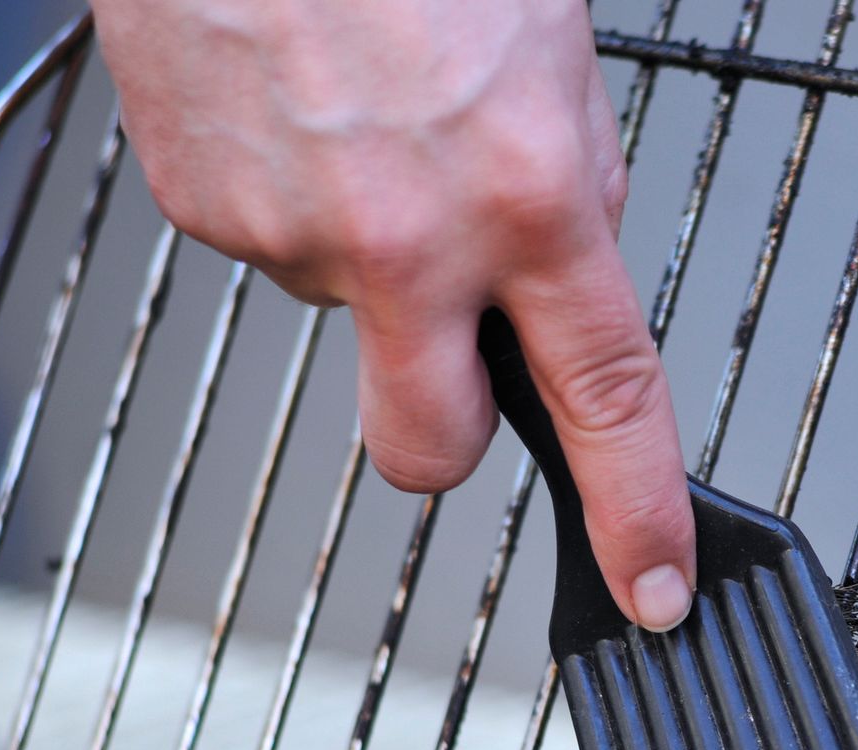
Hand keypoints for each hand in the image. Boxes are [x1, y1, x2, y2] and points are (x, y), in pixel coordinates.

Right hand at [91, 0, 695, 630]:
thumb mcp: (557, 58)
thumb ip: (579, 188)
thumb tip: (576, 271)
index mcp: (530, 195)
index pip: (609, 401)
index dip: (640, 514)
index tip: (650, 582)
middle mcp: (411, 235)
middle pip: (434, 448)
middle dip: (456, 432)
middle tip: (461, 350)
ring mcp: (295, 233)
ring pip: (350, 322)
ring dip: (375, 261)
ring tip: (375, 130)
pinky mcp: (207, 212)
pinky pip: (277, 254)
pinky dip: (303, 205)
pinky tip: (313, 119)